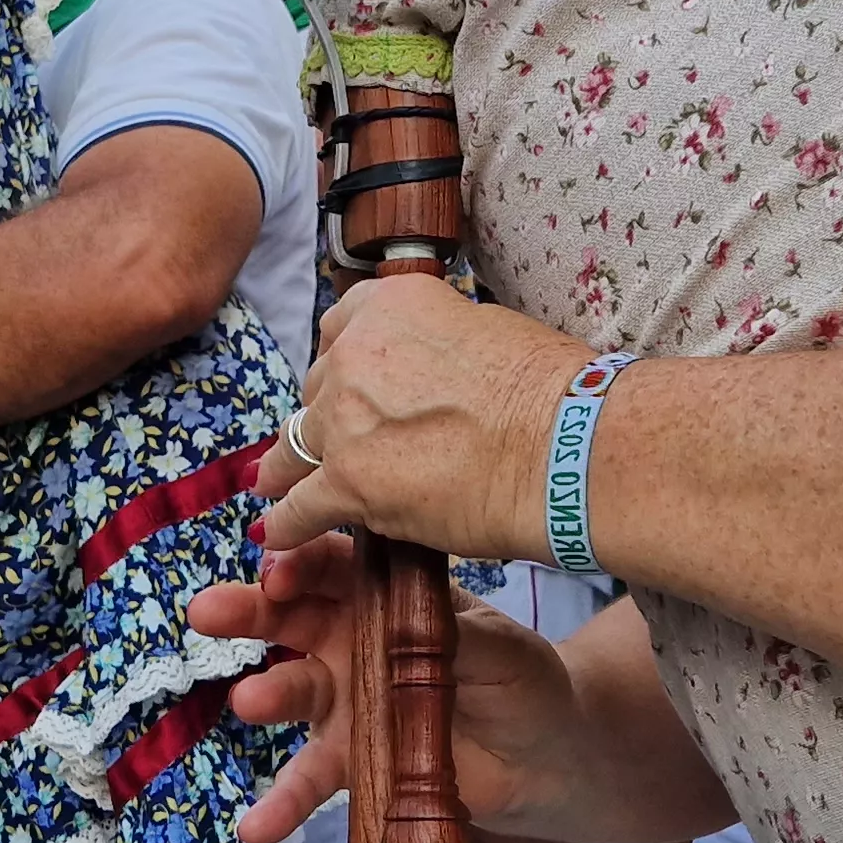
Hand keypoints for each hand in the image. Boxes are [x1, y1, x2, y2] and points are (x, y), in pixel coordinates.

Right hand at [187, 532, 592, 842]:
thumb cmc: (520, 681)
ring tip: (248, 703)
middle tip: (207, 611)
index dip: (301, 562)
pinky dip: (282, 804)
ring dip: (266, 697)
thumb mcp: (500, 648)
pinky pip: (311, 780)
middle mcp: (353, 643)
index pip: (334, 567)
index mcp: (386, 596)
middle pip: (293, 619)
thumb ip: (455, 636)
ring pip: (295, 692)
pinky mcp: (354, 762)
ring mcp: (347, 704)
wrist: (543, 760)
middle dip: (249, 611)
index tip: (276, 568)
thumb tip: (421, 628)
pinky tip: (254, 826)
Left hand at [257, 275, 589, 561]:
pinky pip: (301, 507)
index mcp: (389, 305)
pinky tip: (279, 537)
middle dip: (328, 417)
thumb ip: (438, 346)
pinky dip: (290, 525)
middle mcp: (355, 352)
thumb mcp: (486, 332)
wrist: (566, 446)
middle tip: (340, 444)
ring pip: (296, 447)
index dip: (341, 364)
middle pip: (318, 389)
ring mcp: (345, 418)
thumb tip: (433, 371)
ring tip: (276, 485)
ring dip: (290, 468)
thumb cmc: (553, 393)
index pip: (337, 329)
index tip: (345, 386)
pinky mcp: (348, 481)